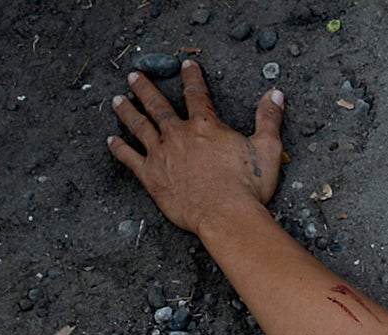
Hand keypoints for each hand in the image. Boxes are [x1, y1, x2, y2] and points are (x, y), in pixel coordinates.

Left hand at [105, 61, 285, 236]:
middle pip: (158, 105)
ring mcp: (161, 154)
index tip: (186, 65)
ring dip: (127, 111)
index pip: (196, 93)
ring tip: (117, 100)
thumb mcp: (267, 149)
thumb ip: (269, 119)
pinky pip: (130, 158)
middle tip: (134, 77)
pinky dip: (120, 149)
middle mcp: (178, 134)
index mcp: (205, 126)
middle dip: (146, 88)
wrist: (226, 216)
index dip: (192, 76)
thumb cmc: (247, 187)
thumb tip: (276, 93)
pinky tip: (112, 140)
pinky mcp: (151, 176)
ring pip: (139, 126)